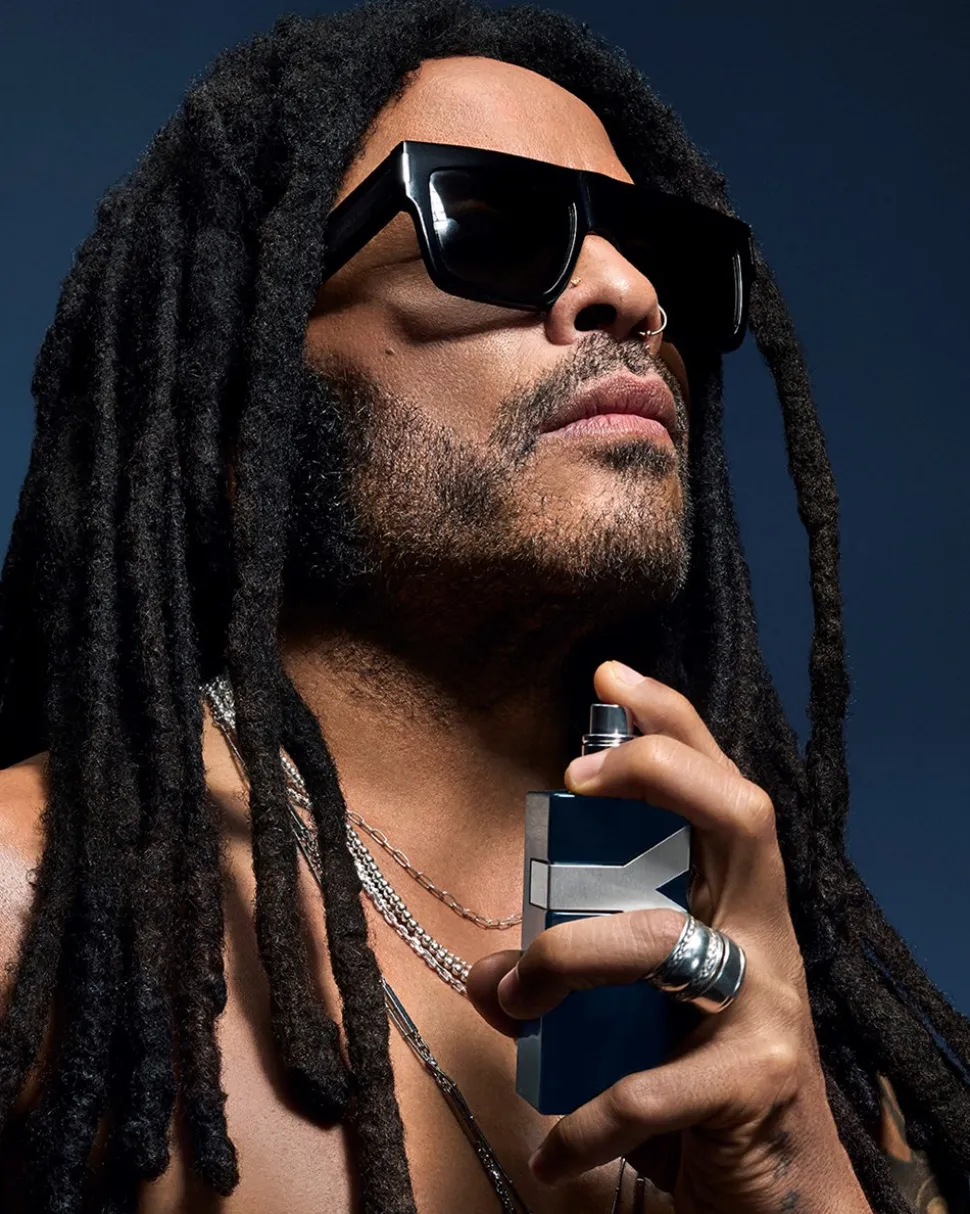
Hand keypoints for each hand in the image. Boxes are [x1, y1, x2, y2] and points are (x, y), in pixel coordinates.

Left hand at [468, 661, 871, 1213]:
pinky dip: (589, 1117)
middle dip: (660, 772)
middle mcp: (764, 936)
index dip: (672, 724)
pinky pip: (654, 1084)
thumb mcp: (632, 1011)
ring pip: (660, 942)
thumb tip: (481, 973)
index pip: (719, 787)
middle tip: (576, 773)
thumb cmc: (695, 1073)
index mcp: (736, 901)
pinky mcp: (759, 1084)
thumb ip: (564, 977)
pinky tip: (551, 1152)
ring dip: (563, 961)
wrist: (780, 1197)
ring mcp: (770, 1007)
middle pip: (740, 819)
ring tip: (510, 1001)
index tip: (610, 675)